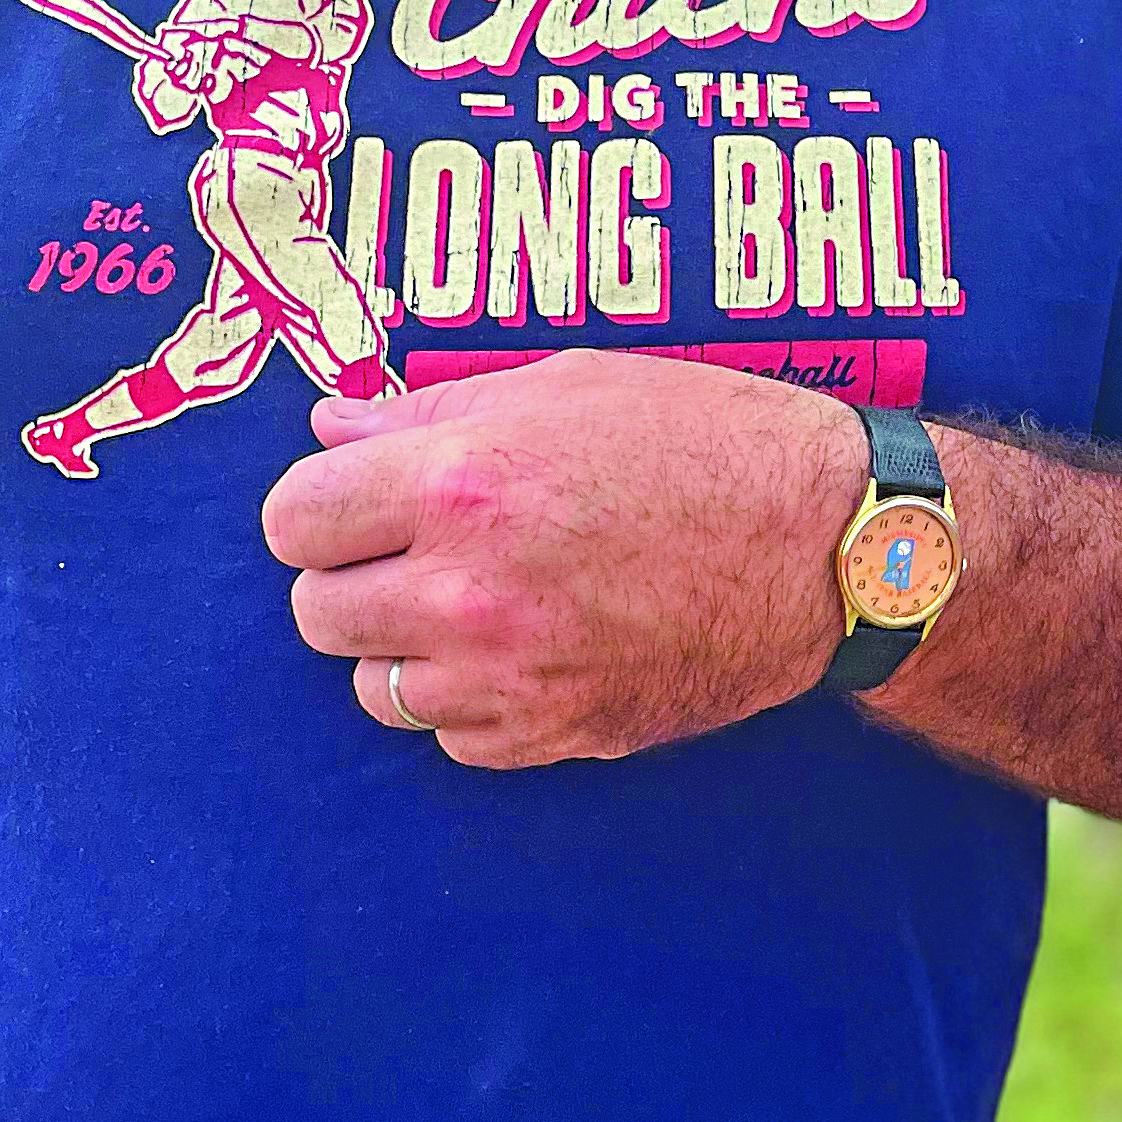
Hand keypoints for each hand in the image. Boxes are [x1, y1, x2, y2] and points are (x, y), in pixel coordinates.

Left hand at [261, 351, 858, 764]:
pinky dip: (471, 700)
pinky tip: (530, 647)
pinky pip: (450, 737)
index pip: (293, 520)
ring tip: (478, 601)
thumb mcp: (567, 384)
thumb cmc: (706, 441)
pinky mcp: (552, 736)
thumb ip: (433, 411)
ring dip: (406, 647)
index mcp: (462, 482)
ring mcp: (509, 676)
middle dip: (354, 576)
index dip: (321, 507)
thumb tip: (330, 429)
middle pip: (317, 612)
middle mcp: (469, 589)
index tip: (357, 502)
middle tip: (417, 550)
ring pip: (374, 686)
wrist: (827, 547)